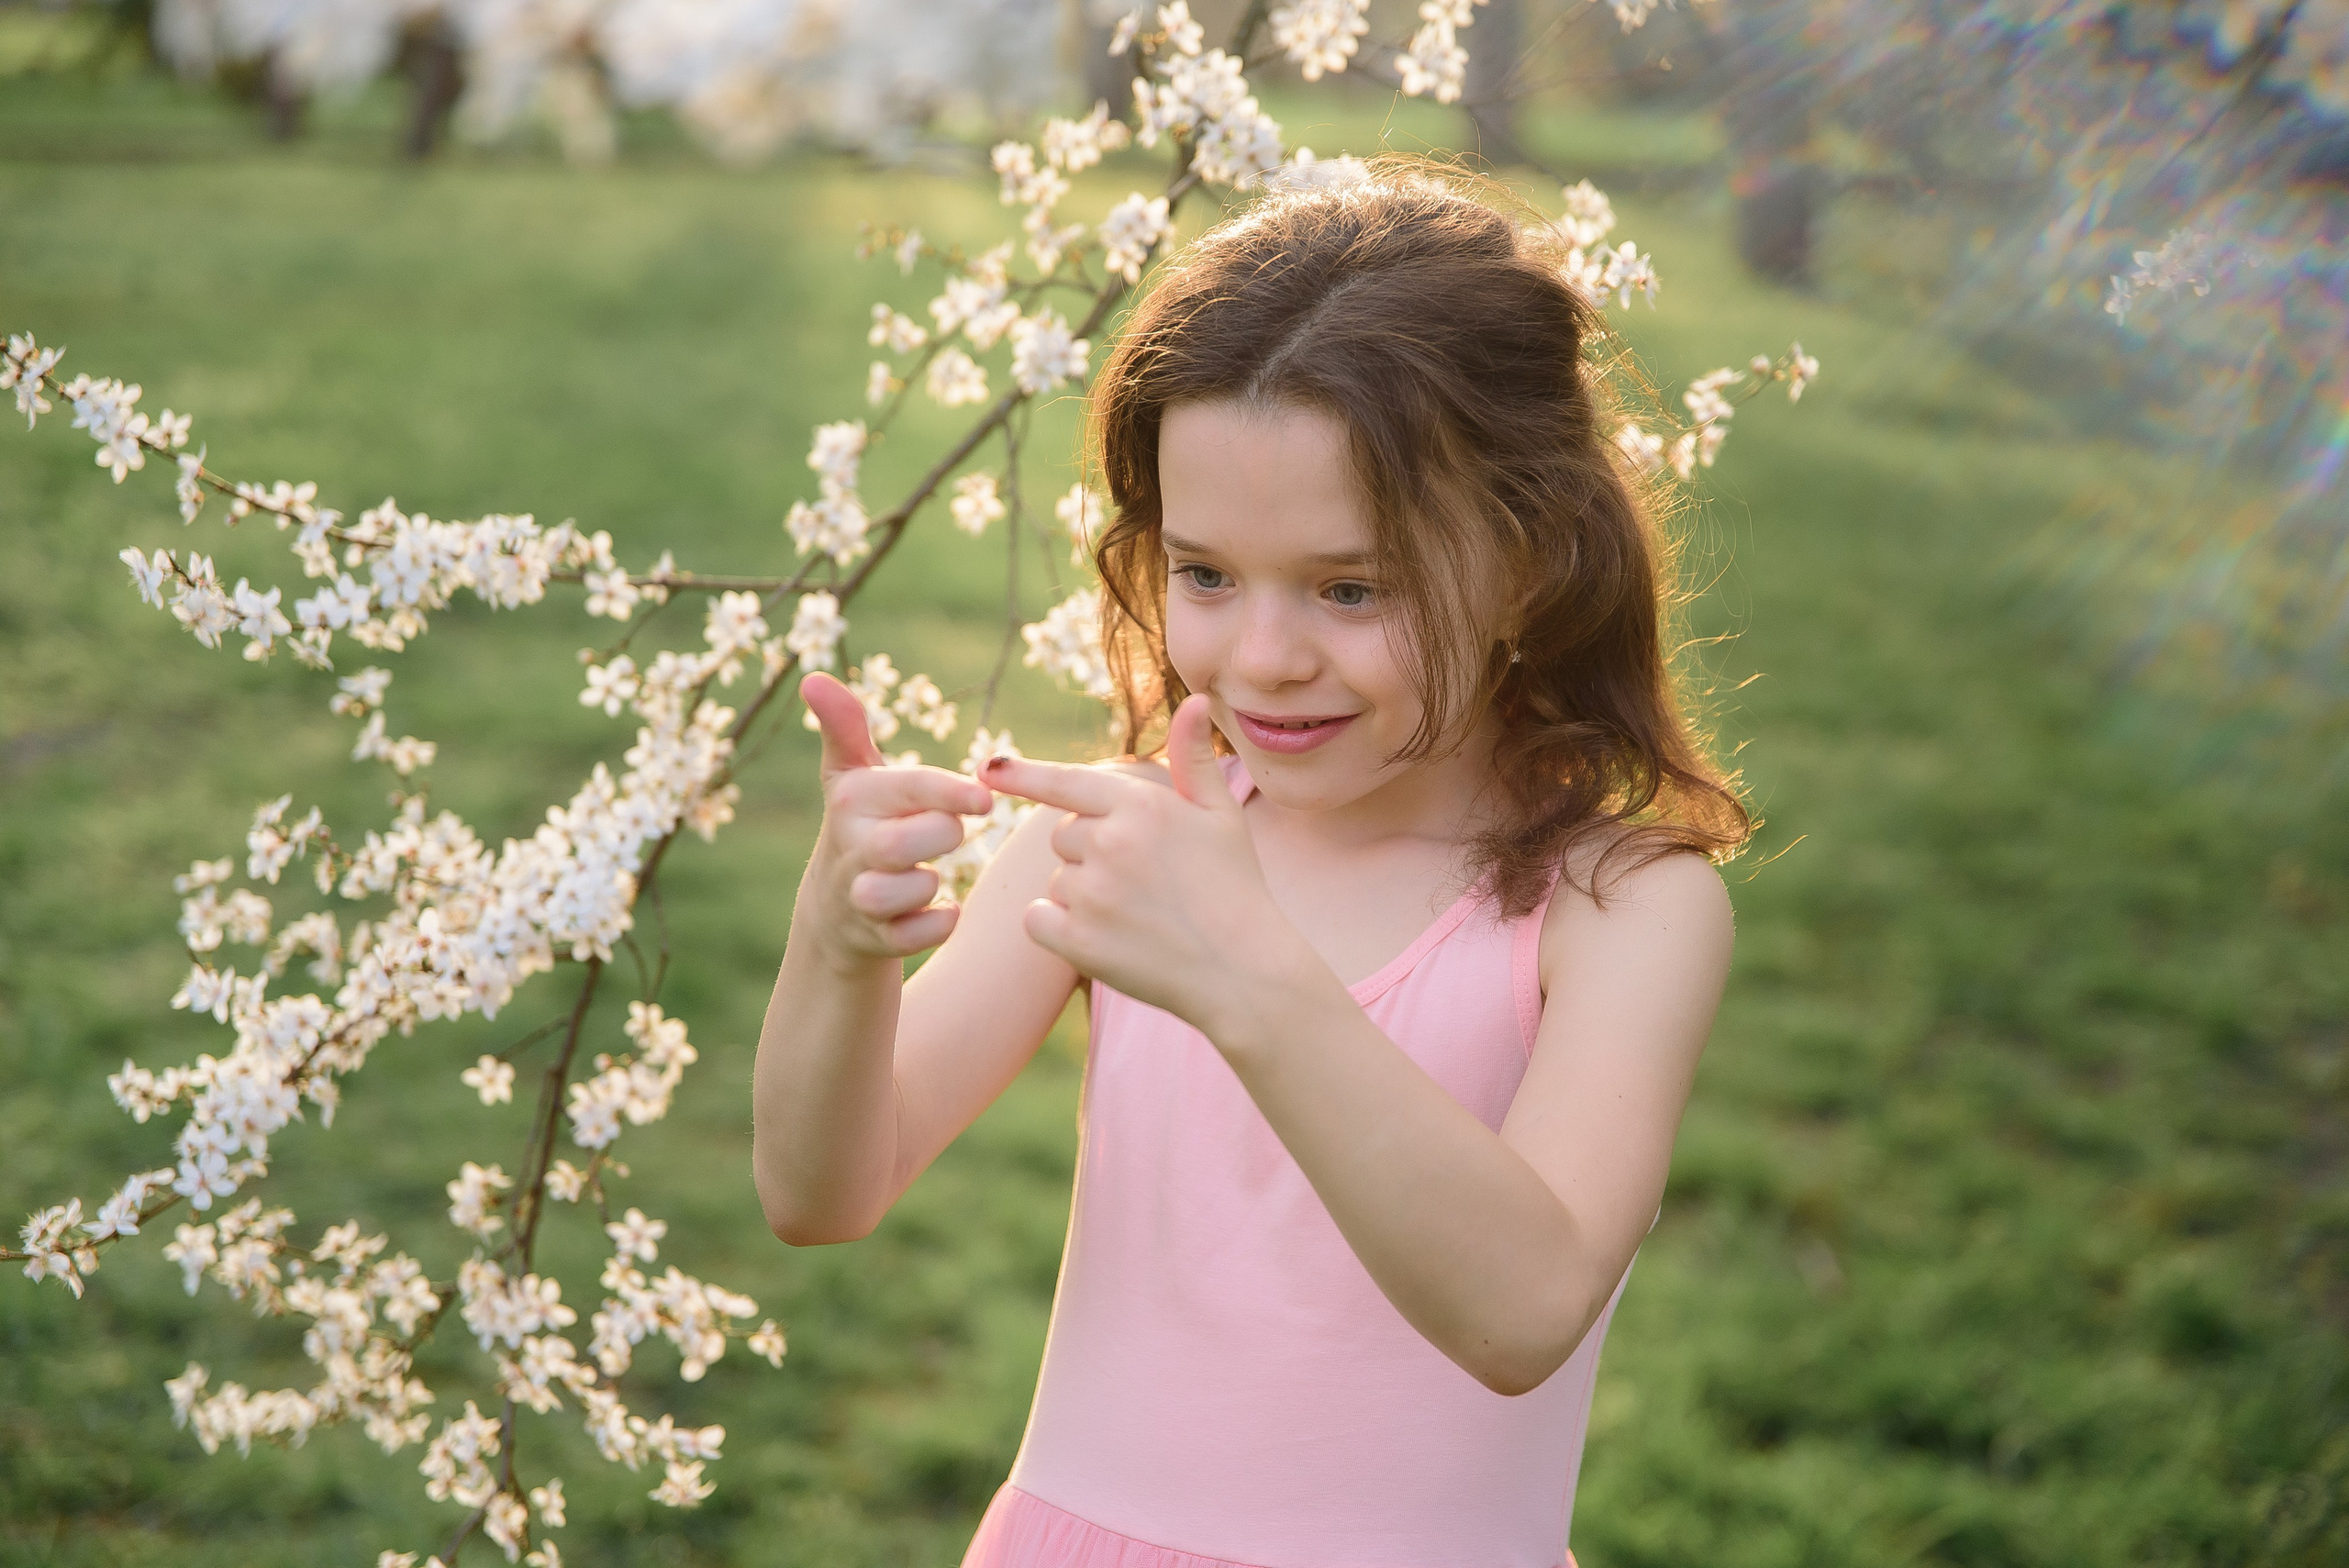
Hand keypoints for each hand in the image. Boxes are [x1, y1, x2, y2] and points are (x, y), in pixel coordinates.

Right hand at [799, 671, 993, 963]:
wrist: (835, 907)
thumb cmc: (863, 824)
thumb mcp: (851, 774)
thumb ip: (845, 726)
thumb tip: (812, 677)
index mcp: (852, 800)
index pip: (905, 788)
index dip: (949, 792)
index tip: (986, 797)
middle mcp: (850, 848)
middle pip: (901, 843)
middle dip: (941, 835)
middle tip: (952, 831)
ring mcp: (859, 897)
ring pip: (900, 892)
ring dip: (930, 884)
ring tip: (934, 873)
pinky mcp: (876, 940)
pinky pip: (915, 937)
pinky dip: (937, 925)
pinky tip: (945, 910)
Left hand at [981, 694, 1301, 1034]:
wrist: (1245, 972)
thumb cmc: (1236, 886)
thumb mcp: (1221, 815)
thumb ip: (1194, 758)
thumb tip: (1198, 700)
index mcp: (1140, 806)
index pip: (1065, 782)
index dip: (1023, 774)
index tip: (987, 767)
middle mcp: (1110, 843)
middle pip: (1062, 836)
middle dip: (1089, 852)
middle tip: (1143, 880)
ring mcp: (1093, 894)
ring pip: (1056, 881)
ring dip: (1080, 894)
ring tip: (1137, 914)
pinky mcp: (1079, 941)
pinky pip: (1038, 920)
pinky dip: (1057, 928)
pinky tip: (1104, 938)